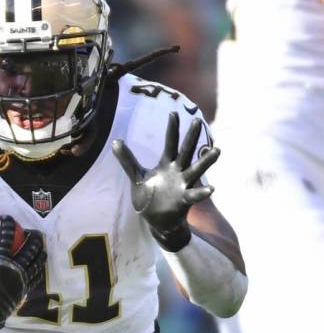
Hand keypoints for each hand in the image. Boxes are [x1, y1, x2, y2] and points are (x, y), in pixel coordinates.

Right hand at [0, 216, 45, 332]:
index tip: (7, 219)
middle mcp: (14, 272)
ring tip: (41, 247)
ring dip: (40, 253)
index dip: (7, 225)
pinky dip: (37, 270)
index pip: (6, 238)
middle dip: (33, 237)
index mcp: (0, 264)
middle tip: (32, 231)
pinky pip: (34, 279)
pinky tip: (36, 269)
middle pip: (30, 249)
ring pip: (37, 264)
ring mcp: (21, 284)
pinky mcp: (23, 294)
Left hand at [112, 112, 219, 251]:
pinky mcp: (184, 200)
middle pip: (185, 151)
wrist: (155, 220)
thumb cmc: (149, 197)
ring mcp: (183, 185)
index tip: (173, 113)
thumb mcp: (136, 176)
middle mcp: (177, 172)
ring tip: (217, 150)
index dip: (171, 129)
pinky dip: (202, 192)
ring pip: (196, 170)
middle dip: (191, 137)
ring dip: (206, 161)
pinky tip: (211, 188)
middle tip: (198, 121)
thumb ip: (127, 160)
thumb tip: (115, 141)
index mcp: (166, 164)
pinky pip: (194, 195)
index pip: (169, 143)